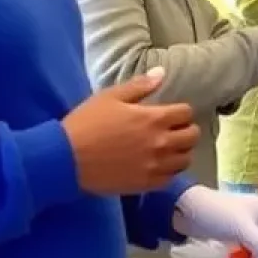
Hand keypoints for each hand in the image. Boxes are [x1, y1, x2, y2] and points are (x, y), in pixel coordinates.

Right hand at [63, 70, 199, 194]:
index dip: (180, 111)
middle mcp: (161, 143)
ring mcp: (156, 166)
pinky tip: (158, 165)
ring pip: (186, 159)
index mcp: (155, 118)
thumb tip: (162, 73)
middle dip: (185, 130)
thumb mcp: (110, 97)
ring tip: (167, 149)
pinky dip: (169, 170)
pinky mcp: (147, 184)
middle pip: (192, 136)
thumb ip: (140, 86)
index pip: (186, 113)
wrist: (65, 158)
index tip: (170, 114)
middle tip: (172, 131)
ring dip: (180, 151)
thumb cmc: (86, 123)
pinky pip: (171, 178)